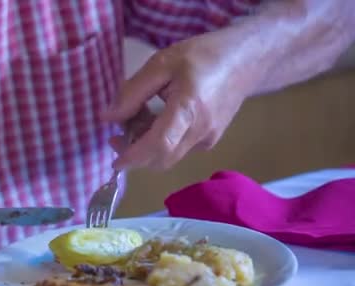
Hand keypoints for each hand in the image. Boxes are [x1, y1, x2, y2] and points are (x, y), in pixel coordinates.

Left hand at [102, 31, 252, 170]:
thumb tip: (108, 118)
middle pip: (161, 158)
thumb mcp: (161, 64)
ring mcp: (208, 140)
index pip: (160, 145)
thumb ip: (132, 92)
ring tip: (139, 116)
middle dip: (135, 153)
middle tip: (118, 133)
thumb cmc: (202, 56)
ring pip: (168, 155)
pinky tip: (158, 118)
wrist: (245, 60)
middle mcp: (201, 132)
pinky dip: (161, 141)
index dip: (135, 157)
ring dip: (147, 145)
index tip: (115, 161)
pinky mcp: (210, 141)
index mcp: (189, 109)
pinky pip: (178, 149)